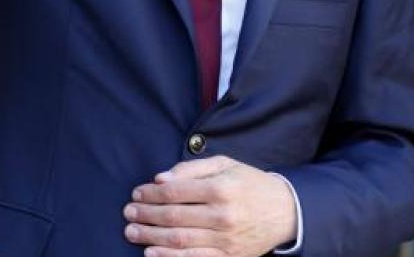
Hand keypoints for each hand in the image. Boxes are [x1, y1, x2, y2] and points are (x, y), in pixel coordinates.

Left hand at [124, 156, 298, 256]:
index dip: (151, 193)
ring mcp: (225, 239)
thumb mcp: (228, 165)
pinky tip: (151, 253)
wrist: (285, 212)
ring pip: (178, 239)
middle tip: (129, 212)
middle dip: (145, 214)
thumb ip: (193, 168)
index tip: (137, 192)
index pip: (176, 191)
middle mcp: (222, 214)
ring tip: (132, 232)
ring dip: (149, 236)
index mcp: (222, 187)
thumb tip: (161, 178)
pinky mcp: (227, 256)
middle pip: (173, 216)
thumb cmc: (251, 184)